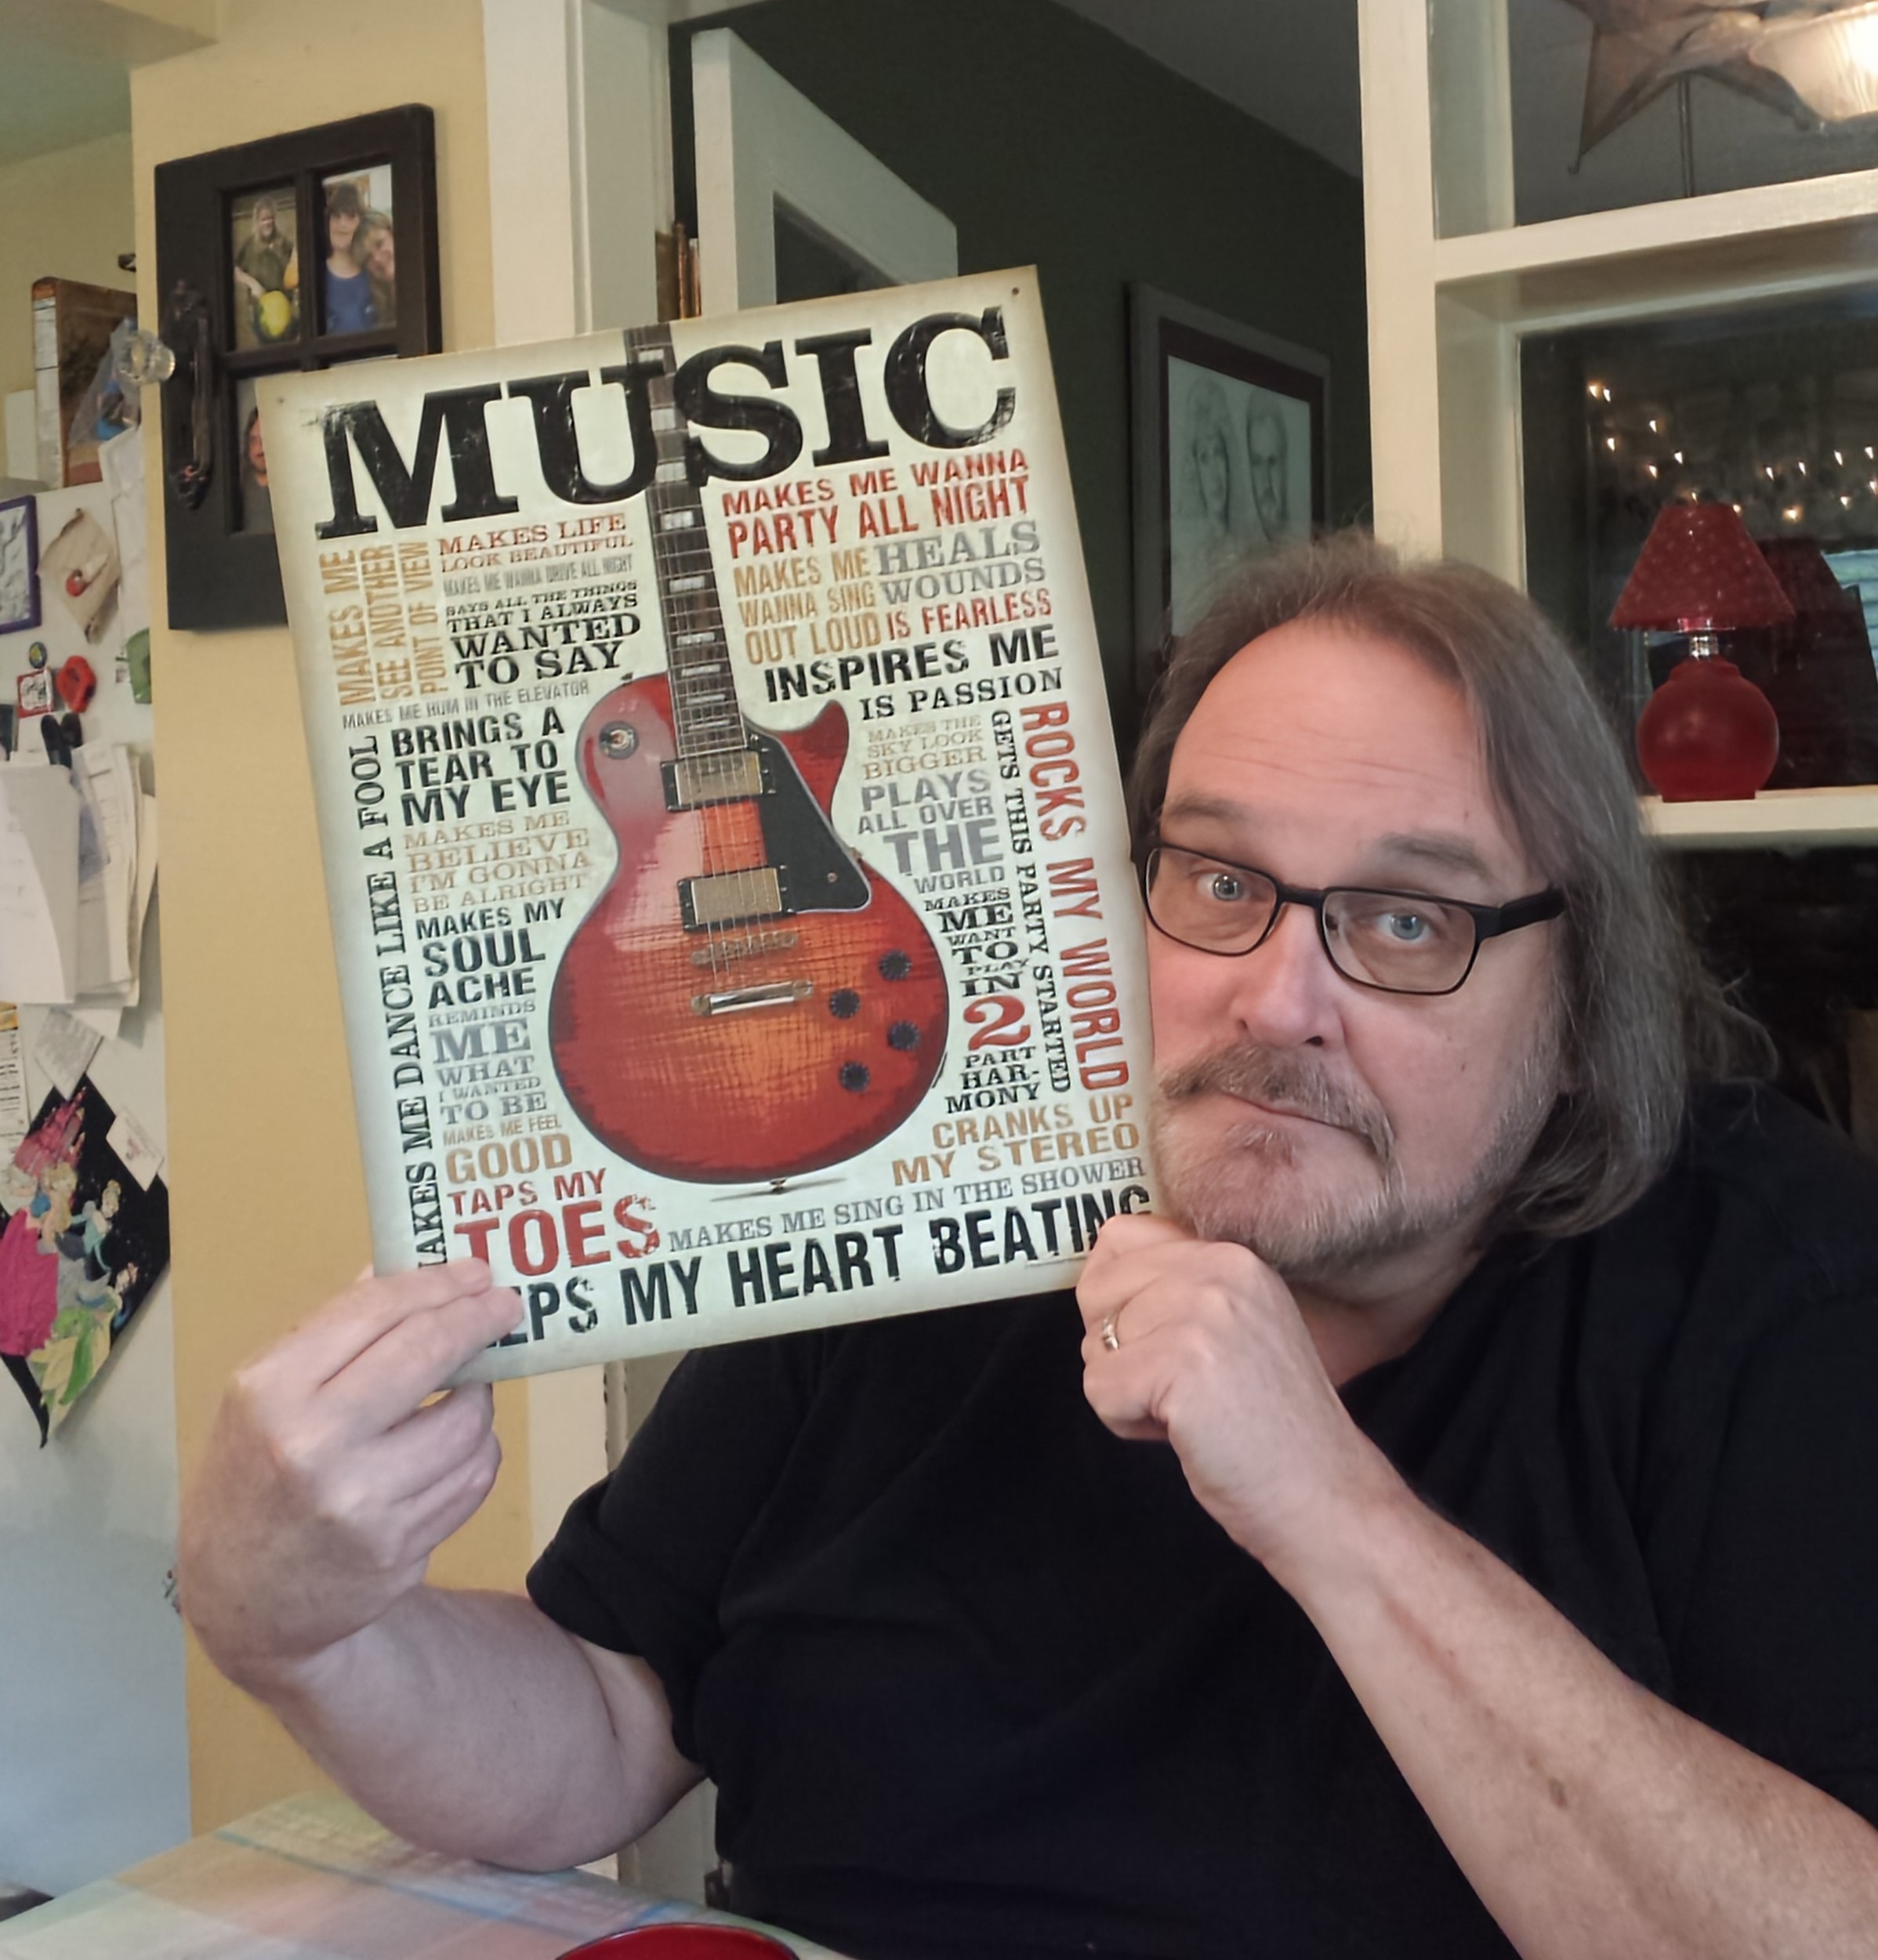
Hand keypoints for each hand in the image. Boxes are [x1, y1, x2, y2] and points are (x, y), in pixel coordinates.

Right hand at [178, 1261, 520, 1687]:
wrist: (242, 1599)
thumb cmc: (254, 1475)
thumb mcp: (263, 1396)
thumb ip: (331, 1333)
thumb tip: (402, 1268)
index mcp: (271, 1390)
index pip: (374, 1312)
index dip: (438, 1284)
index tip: (479, 1273)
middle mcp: (313, 1444)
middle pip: (427, 1353)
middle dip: (478, 1320)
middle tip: (505, 1305)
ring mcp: (361, 1502)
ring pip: (467, 1420)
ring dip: (477, 1400)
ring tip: (460, 1396)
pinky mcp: (399, 1548)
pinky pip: (473, 1477)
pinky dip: (475, 1452)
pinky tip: (451, 1449)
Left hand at [1076, 1214, 1399, 1570]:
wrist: (1325, 1495)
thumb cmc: (1267, 1426)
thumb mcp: (1235, 1324)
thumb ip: (1177, 1289)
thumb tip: (1093, 1280)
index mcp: (1231, 1254)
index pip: (1118, 1238)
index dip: (1116, 1300)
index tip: (1160, 1342)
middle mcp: (1219, 1268)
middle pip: (1096, 1292)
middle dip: (1118, 1350)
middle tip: (1184, 1388)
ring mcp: (1203, 1314)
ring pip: (1094, 1345)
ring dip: (1127, 1391)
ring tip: (1191, 1412)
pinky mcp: (1182, 1364)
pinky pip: (1100, 1389)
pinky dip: (1128, 1423)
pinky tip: (1184, 1434)